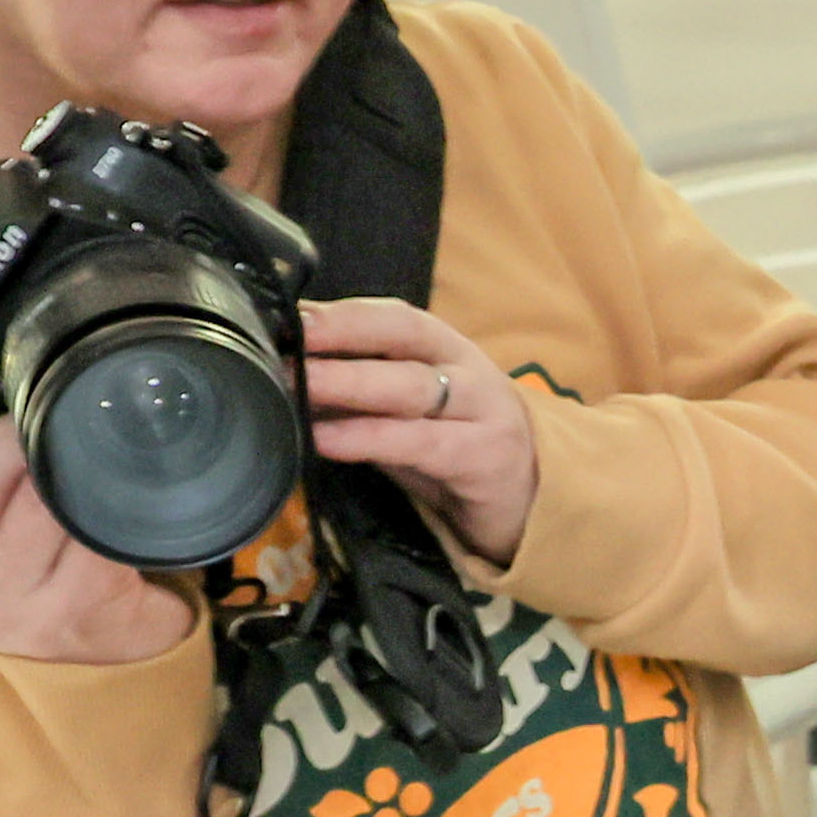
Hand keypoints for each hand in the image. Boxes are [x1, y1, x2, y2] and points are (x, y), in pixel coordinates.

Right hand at [0, 352, 196, 666]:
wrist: (96, 638)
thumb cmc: (26, 552)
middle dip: (12, 435)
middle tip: (43, 413)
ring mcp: (5, 605)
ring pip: (39, 506)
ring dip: (68, 468)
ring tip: (84, 455)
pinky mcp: (69, 614)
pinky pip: (93, 534)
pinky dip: (112, 504)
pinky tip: (121, 496)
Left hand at [301, 298, 536, 562]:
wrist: (532, 502)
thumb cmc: (459, 452)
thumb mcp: (410, 415)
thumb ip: (359, 394)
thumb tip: (284, 376)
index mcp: (448, 350)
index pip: (397, 318)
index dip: (344, 314)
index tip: (289, 315)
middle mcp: (468, 371)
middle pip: (404, 339)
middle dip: (341, 335)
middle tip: (285, 341)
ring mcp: (483, 413)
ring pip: (412, 387)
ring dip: (350, 382)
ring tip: (298, 384)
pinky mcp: (484, 458)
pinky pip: (420, 444)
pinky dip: (369, 439)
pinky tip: (327, 440)